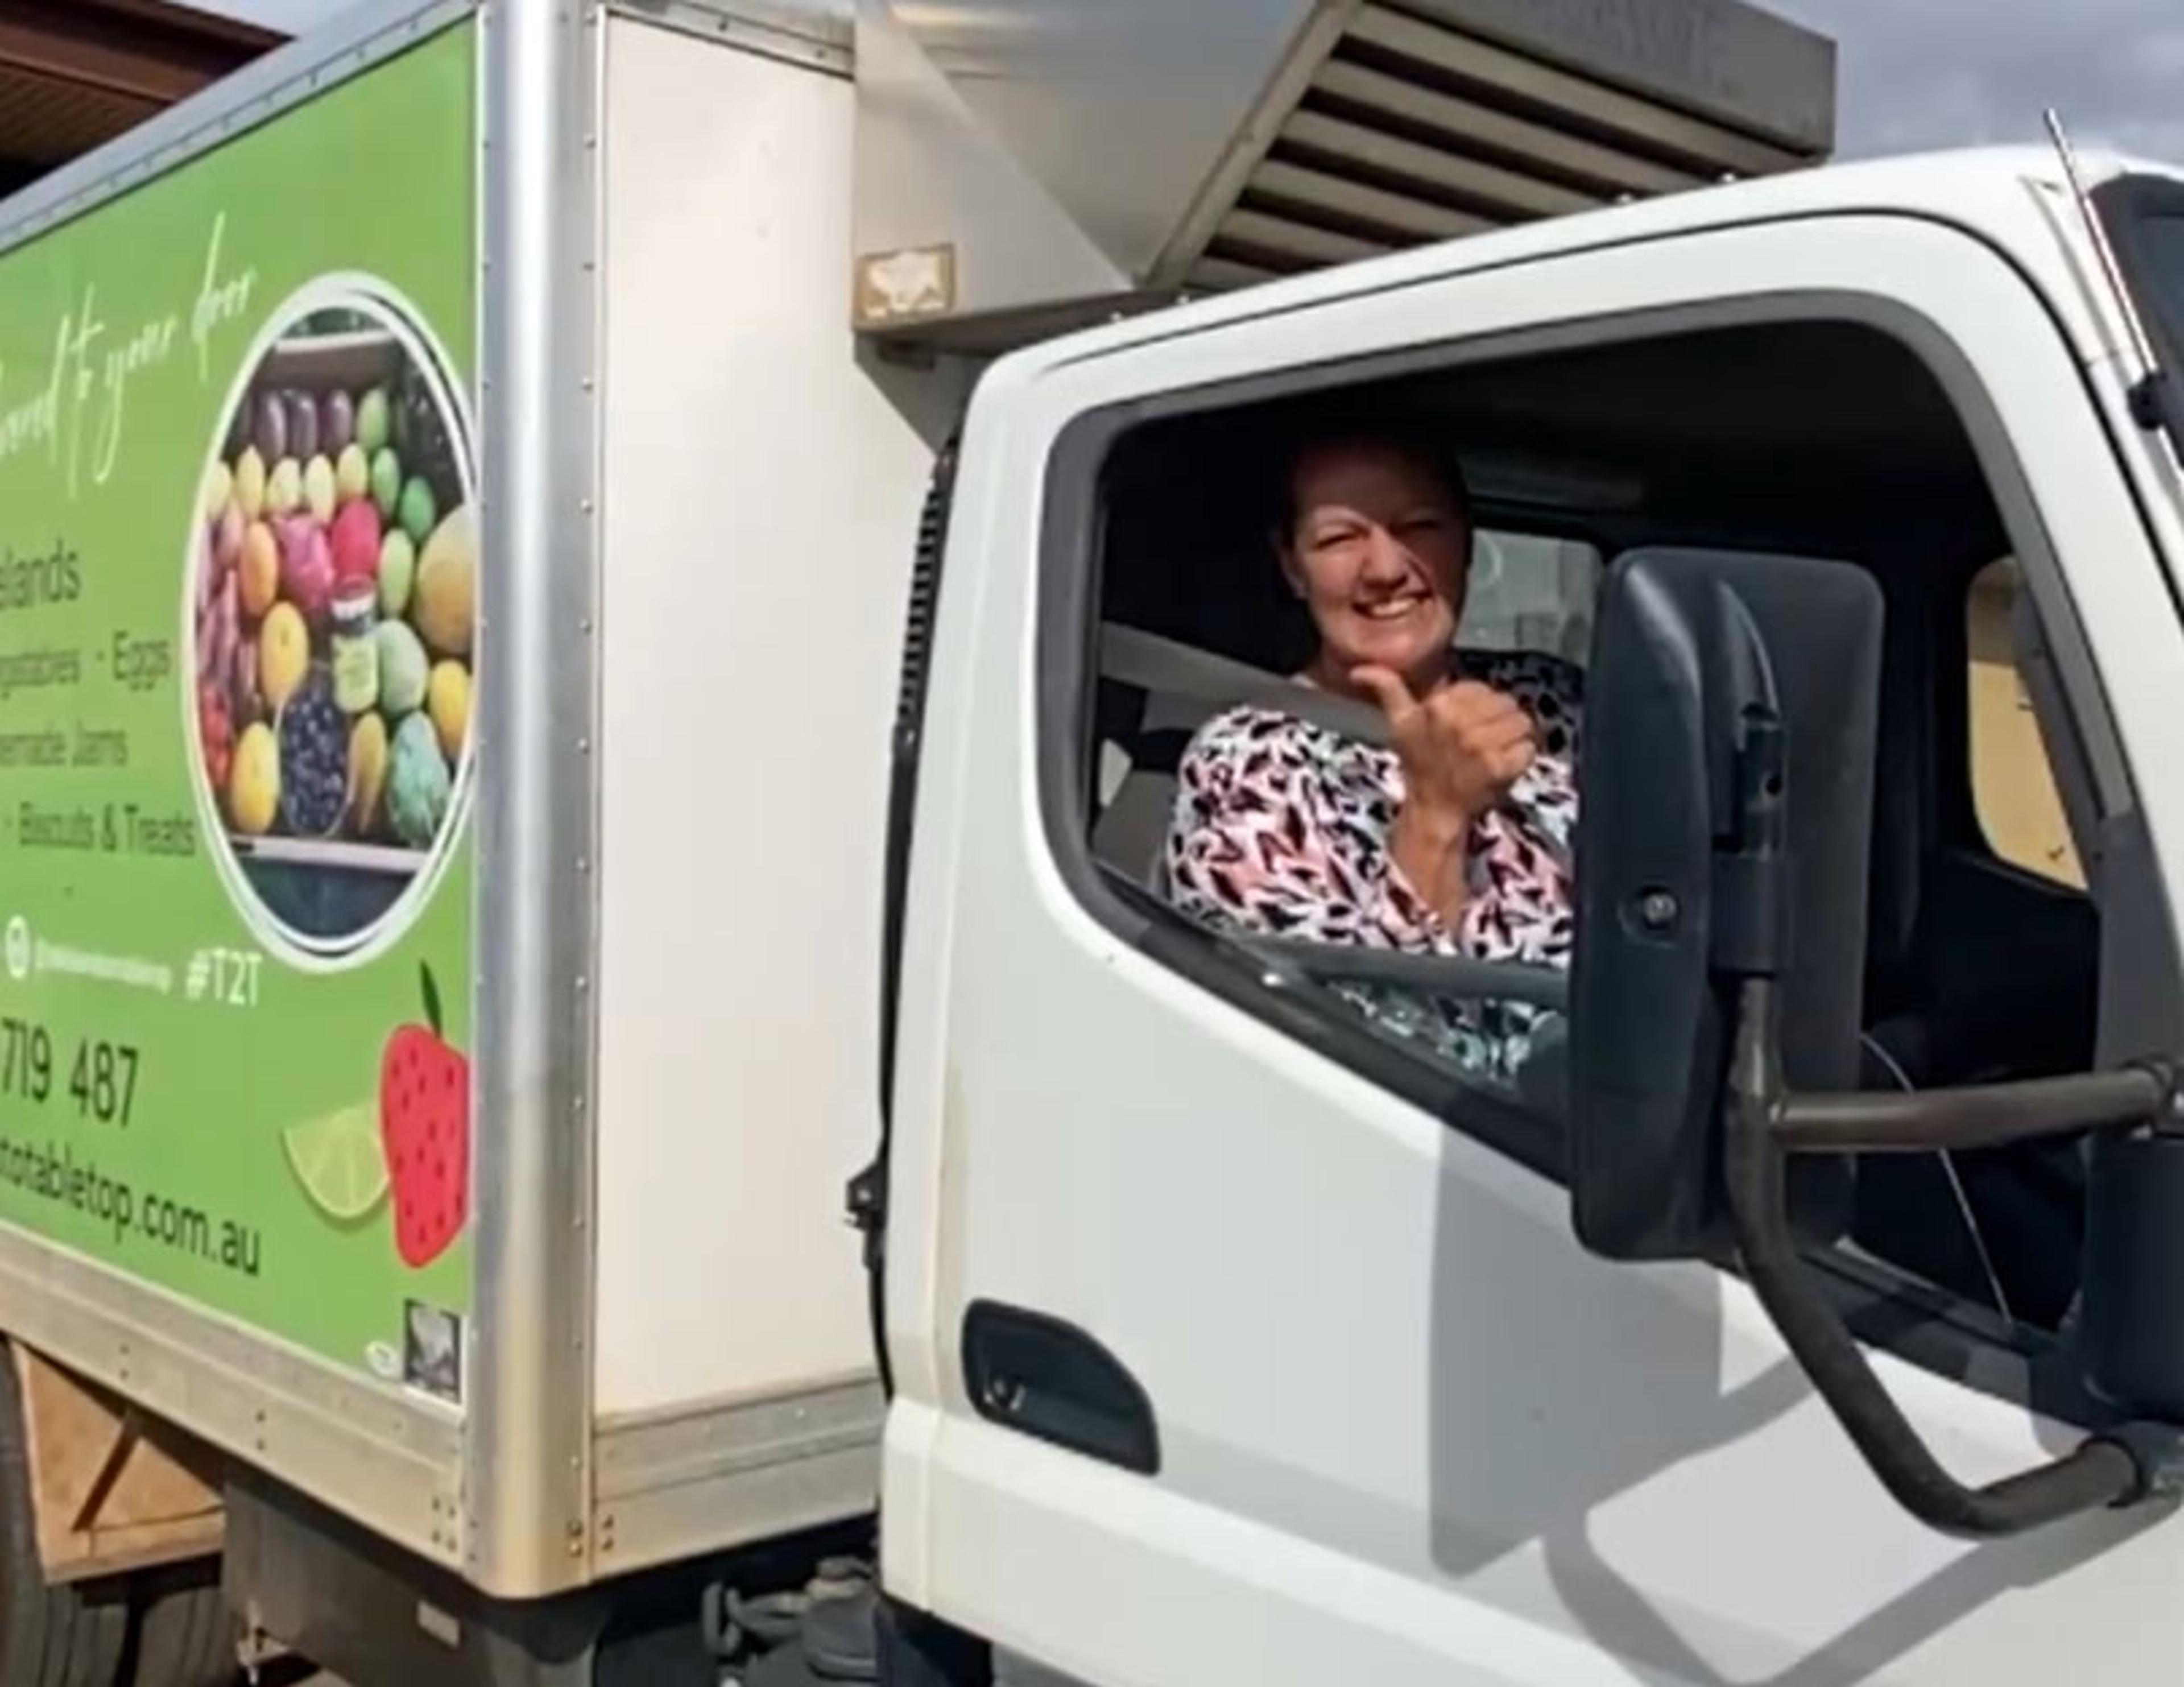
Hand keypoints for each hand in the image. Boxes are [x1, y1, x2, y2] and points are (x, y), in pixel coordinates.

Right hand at [1352, 666, 1536, 831]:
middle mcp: (1459, 723)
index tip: (1469, 725)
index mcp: (1438, 706)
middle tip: (1485, 741)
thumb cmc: (1420, 765)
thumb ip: (1387, 689)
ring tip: (1496, 751)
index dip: (1480, 706)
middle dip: (1500, 721)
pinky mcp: (1501, 767)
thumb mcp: (1400, 723)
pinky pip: (1529, 748)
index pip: (1482, 689)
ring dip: (1515, 738)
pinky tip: (1504, 766)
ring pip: (1522, 723)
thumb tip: (1358, 669)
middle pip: (1507, 703)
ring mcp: (1481, 746)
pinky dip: (1522, 758)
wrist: (1433, 810)